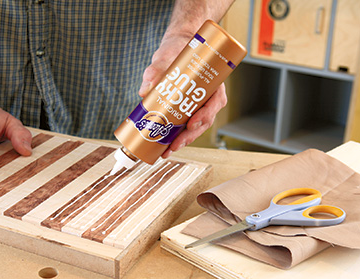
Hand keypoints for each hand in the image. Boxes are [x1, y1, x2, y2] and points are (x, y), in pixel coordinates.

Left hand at [138, 32, 227, 158]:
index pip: (214, 103)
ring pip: (195, 127)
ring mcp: (199, 105)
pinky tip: (165, 145)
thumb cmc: (178, 49)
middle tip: (174, 145)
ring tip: (167, 150)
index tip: (192, 123)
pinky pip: (185, 125)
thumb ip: (155, 70)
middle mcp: (209, 97)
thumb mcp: (167, 55)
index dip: (204, 116)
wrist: (178, 46)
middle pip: (204, 121)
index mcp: (213, 83)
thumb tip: (145, 90)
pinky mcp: (188, 109)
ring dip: (182, 140)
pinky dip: (176, 136)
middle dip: (189, 136)